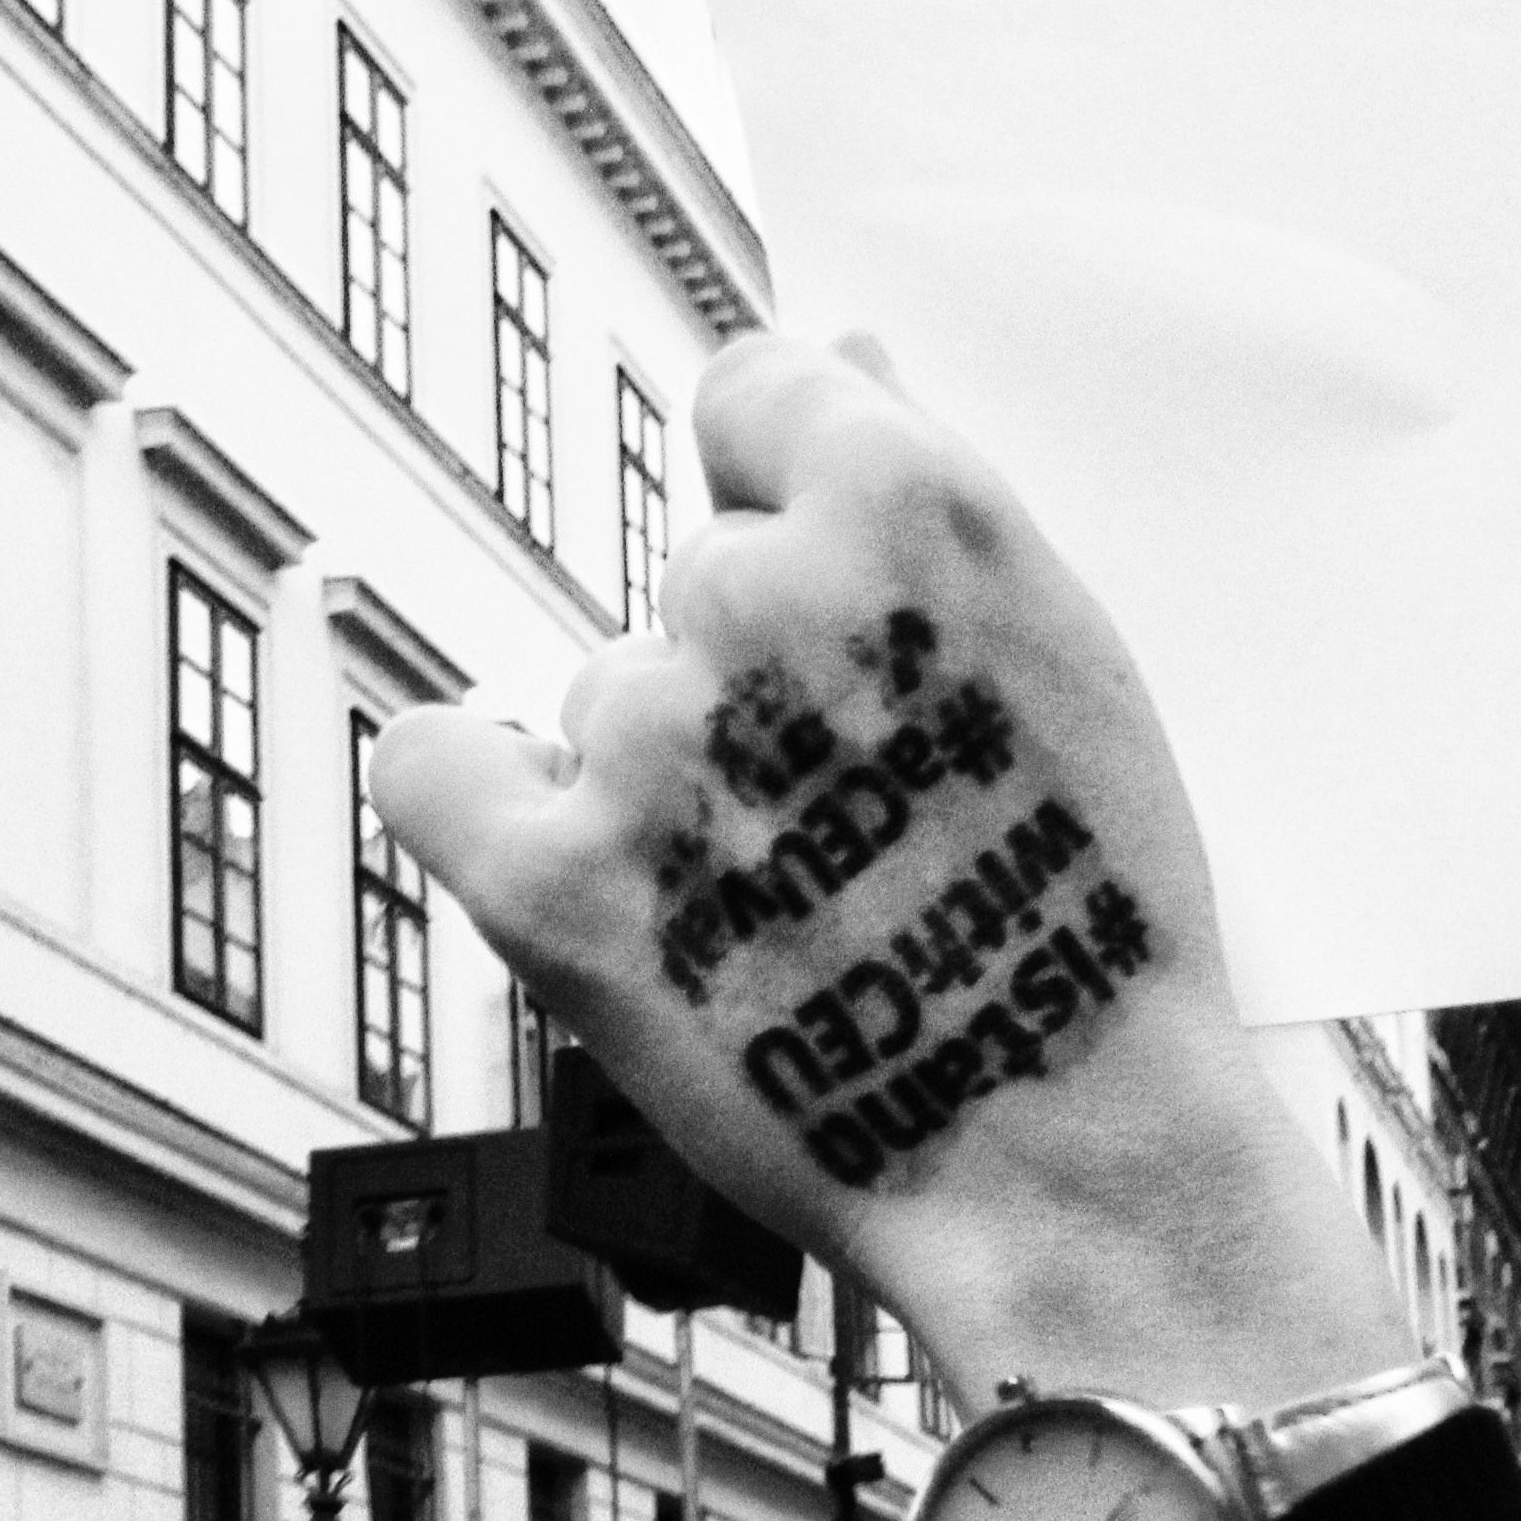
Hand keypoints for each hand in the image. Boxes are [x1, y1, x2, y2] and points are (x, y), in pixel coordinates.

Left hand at [371, 336, 1407, 1414]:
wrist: (1070, 1160)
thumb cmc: (1091, 924)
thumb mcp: (1070, 665)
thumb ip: (930, 502)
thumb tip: (835, 360)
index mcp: (906, 506)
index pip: (756, 397)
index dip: (791, 504)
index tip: (831, 605)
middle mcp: (757, 593)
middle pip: (694, 573)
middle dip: (757, 675)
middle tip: (855, 813)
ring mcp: (645, 736)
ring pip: (610, 701)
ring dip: (670, 783)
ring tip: (798, 912)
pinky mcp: (551, 881)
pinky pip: (429, 769)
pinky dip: (475, 802)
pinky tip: (559, 860)